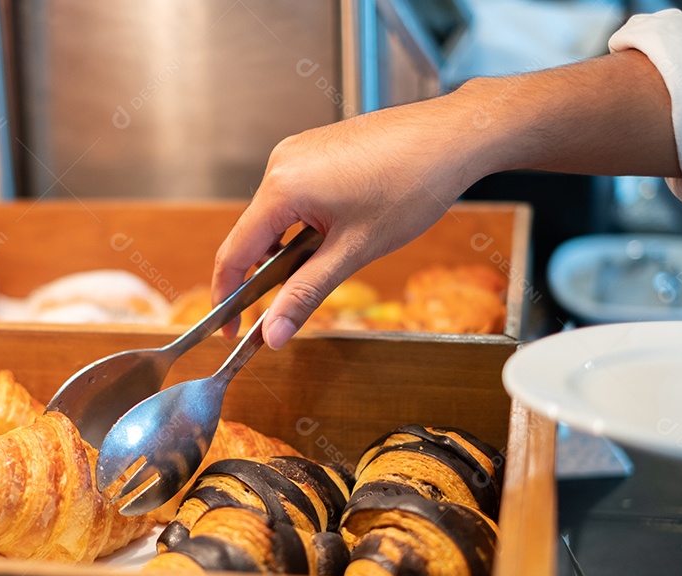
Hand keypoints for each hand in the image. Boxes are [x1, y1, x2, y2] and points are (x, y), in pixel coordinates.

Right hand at [212, 50, 677, 348]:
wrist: (453, 136)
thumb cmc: (412, 185)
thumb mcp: (355, 251)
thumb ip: (307, 294)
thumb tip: (273, 334)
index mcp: (282, 187)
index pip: (233, 253)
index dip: (227, 298)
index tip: (231, 330)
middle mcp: (281, 162)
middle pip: (253, 235)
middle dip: (267, 275)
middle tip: (294, 303)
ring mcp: (298, 151)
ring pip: (275, 216)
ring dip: (291, 249)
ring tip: (335, 257)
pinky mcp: (315, 147)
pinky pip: (293, 195)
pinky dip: (304, 223)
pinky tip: (341, 230)